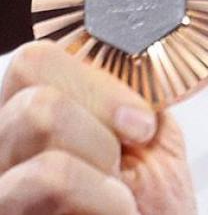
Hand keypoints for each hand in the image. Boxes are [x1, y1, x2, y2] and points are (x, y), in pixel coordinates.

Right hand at [0, 41, 196, 213]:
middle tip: (123, 163)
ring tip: (116, 200)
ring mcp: (2, 194)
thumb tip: (134, 50)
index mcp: (32, 127)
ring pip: (38, 117)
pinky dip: (102, 192)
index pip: (33, 61)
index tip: (140, 123)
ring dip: (100, 158)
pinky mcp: (8, 214)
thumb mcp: (151, 148)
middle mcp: (2, 157)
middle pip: (36, 88)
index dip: (95, 80)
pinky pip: (45, 175)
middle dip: (99, 120)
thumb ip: (134, 97)